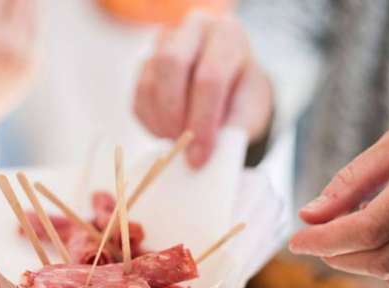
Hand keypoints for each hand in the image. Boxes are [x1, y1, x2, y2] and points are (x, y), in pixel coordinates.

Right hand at [134, 11, 272, 166]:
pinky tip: (169, 131)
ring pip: (149, 83)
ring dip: (161, 122)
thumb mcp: (250, 113)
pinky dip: (151, 123)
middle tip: (182, 145)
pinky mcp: (145, 64)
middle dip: (174, 115)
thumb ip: (231, 132)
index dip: (202, 121)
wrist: (229, 87)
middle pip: (170, 64)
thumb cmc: (241, 97)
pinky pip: (138, 97)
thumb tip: (204, 155)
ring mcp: (163, 43)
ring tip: (179, 140)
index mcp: (226, 35)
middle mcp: (192, 29)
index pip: (209, 77)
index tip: (199, 157)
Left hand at [289, 96, 388, 287]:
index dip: (327, 240)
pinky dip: (382, 266)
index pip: (372, 227)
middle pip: (383, 258)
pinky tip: (376, 238)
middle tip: (313, 238)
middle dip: (337, 254)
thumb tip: (309, 215)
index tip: (296, 241)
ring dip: (357, 262)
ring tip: (346, 230)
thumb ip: (352, 180)